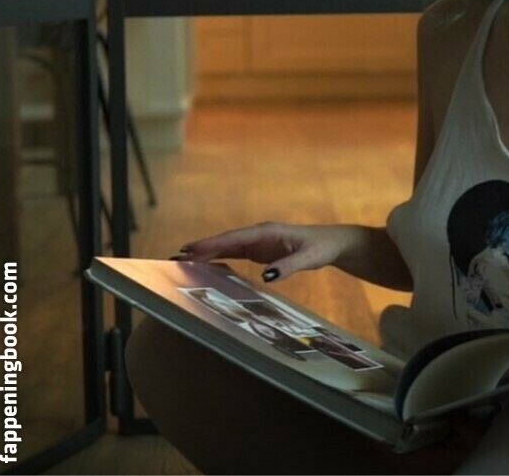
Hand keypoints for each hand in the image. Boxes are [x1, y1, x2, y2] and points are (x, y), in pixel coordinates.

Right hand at [177, 222, 353, 282]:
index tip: (191, 249)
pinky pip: (234, 254)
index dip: (212, 243)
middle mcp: (258, 234)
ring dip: (206, 254)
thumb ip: (288, 266)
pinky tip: (205, 266)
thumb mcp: (309, 258)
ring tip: (183, 262)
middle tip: (176, 259)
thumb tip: (267, 276)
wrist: (333, 243)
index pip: (234, 238)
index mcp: (267, 232)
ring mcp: (258, 242)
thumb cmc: (322, 248)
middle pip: (225, 242)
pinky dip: (218, 258)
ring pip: (227, 247)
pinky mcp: (259, 251)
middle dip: (201, 249)